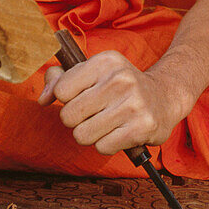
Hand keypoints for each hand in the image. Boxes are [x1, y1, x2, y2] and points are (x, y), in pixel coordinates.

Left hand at [37, 50, 188, 154]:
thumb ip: (62, 80)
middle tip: (95, 114)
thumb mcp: (95, 72)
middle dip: (77, 120)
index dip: (68, 99)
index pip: (62, 90)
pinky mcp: (142, 128)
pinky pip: (102, 147)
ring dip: (90, 135)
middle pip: (69, 116)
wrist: (166, 96)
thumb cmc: (121, 86)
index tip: (83, 97)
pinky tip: (120, 132)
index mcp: (106, 61)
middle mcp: (121, 79)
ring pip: (82, 135)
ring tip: (107, 124)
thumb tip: (42, 99)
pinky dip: (107, 144)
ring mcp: (133, 104)